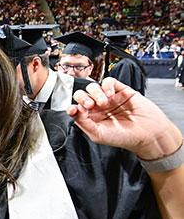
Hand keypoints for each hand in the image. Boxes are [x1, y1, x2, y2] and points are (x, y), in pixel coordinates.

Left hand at [67, 78, 181, 158]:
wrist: (147, 133)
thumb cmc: (124, 138)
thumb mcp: (98, 135)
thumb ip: (83, 123)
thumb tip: (74, 110)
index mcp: (90, 118)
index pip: (75, 108)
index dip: (72, 107)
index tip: (73, 110)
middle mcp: (97, 108)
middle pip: (81, 95)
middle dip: (83, 98)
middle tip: (90, 106)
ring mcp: (108, 98)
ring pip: (93, 87)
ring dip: (95, 93)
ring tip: (105, 103)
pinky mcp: (120, 90)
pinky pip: (108, 81)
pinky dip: (107, 86)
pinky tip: (111, 95)